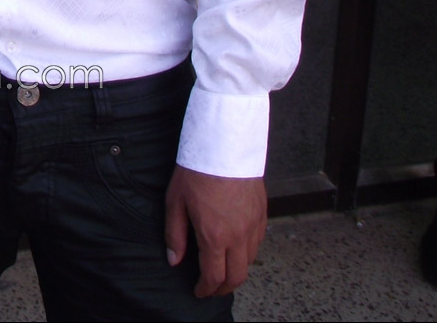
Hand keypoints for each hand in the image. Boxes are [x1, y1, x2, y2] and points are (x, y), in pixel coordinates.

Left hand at [164, 166, 265, 297]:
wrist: (225, 145)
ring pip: (250, 261)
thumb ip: (175, 234)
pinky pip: (258, 243)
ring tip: (222, 267)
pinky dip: (248, 252)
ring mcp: (254, 225)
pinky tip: (236, 246)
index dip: (205, 289)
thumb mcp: (176, 202)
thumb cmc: (198, 170)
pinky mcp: (262, 213)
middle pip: (237, 277)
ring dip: (237, 270)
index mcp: (215, 236)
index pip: (213, 276)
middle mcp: (238, 236)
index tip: (198, 291)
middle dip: (223, 288)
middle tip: (212, 288)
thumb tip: (174, 259)